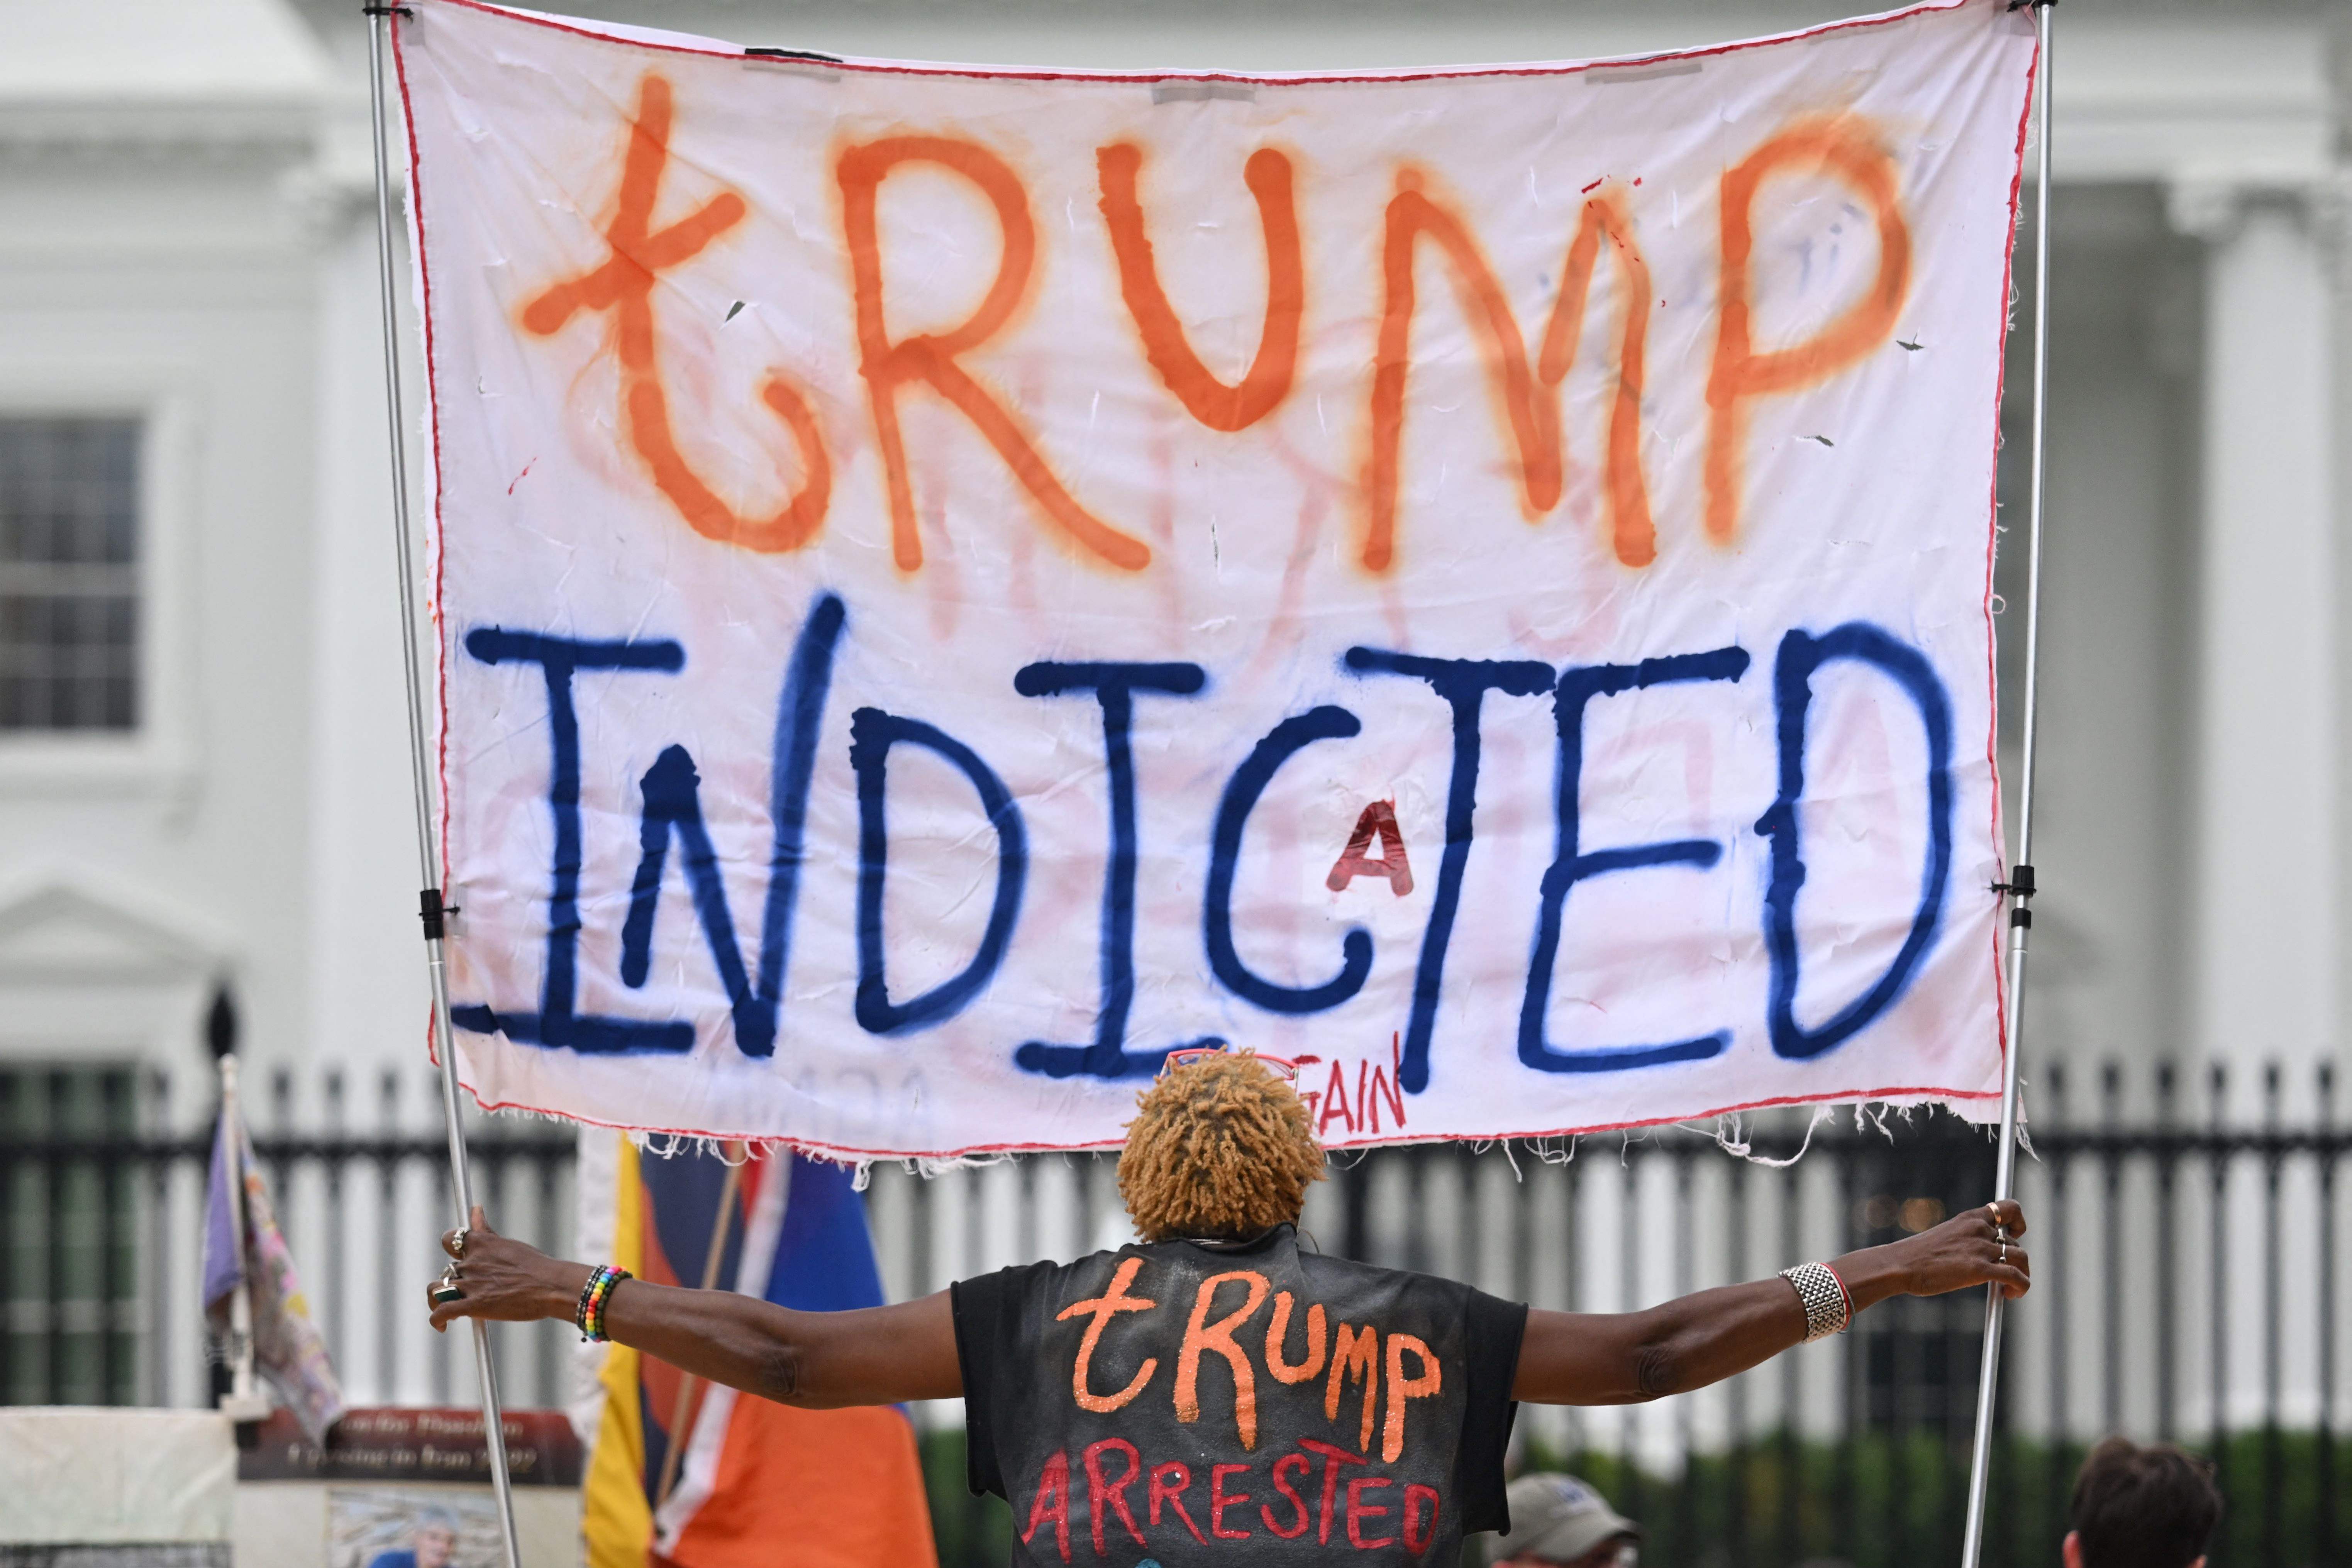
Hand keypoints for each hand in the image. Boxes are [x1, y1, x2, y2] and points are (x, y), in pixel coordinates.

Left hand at [425, 1206, 592, 1332]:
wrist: (552, 1287)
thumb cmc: (536, 1266)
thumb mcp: (507, 1244)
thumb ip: (485, 1230)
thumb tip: (475, 1208)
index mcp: (481, 1243)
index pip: (449, 1239)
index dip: (450, 1249)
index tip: (457, 1257)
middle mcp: (472, 1262)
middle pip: (446, 1270)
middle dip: (452, 1281)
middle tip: (465, 1291)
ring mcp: (471, 1284)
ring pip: (435, 1290)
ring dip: (436, 1299)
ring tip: (445, 1306)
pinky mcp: (473, 1306)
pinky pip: (442, 1312)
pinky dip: (437, 1320)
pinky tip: (443, 1325)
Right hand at [1887, 1199, 2030, 1300]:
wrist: (1901, 1265)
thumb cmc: (1918, 1256)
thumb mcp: (1946, 1237)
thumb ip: (1967, 1240)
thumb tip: (1986, 1258)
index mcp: (1969, 1218)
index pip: (2008, 1208)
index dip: (2019, 1222)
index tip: (2016, 1234)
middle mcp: (1978, 1229)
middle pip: (2015, 1241)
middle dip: (2015, 1260)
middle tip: (2005, 1275)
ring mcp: (1980, 1248)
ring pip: (2021, 1257)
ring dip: (2023, 1274)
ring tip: (2010, 1288)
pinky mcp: (1980, 1269)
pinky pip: (2016, 1276)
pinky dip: (2022, 1286)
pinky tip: (2011, 1294)